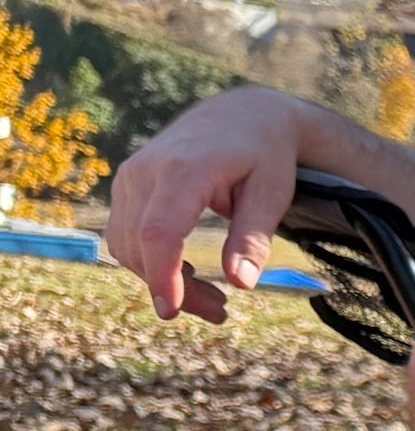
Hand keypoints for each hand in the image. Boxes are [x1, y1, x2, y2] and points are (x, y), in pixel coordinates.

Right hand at [102, 87, 301, 324]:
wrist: (241, 116)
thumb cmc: (264, 156)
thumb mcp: (272, 194)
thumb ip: (254, 239)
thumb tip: (242, 284)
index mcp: (184, 170)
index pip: (159, 231)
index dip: (162, 274)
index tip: (173, 309)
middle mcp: (146, 172)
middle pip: (141, 245)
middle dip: (174, 288)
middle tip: (221, 314)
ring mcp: (131, 177)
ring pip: (128, 245)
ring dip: (162, 280)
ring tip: (213, 301)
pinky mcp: (128, 187)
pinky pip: (127, 235)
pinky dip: (151, 262)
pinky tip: (188, 275)